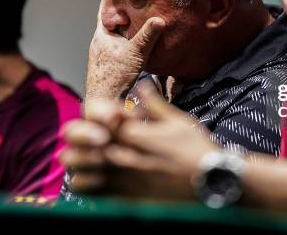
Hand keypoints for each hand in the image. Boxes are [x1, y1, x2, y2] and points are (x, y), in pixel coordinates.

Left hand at [63, 80, 219, 198]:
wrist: (211, 182)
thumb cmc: (196, 149)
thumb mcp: (178, 120)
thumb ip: (154, 104)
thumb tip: (142, 85)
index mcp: (134, 134)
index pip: (94, 118)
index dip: (90, 116)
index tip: (97, 119)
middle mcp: (123, 156)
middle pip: (78, 146)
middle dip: (75, 141)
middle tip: (81, 140)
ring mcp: (122, 180)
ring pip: (78, 174)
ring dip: (77, 166)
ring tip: (84, 163)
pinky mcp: (125, 200)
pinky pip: (92, 195)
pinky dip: (86, 187)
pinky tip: (94, 182)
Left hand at [85, 0, 165, 103]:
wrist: (103, 101)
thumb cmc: (114, 78)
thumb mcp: (134, 54)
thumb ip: (147, 36)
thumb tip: (160, 19)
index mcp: (102, 34)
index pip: (105, 7)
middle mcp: (101, 41)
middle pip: (111, 19)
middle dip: (121, 7)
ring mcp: (104, 53)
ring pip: (116, 32)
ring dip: (126, 24)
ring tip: (138, 13)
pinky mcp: (111, 63)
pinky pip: (120, 44)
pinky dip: (128, 37)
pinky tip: (138, 40)